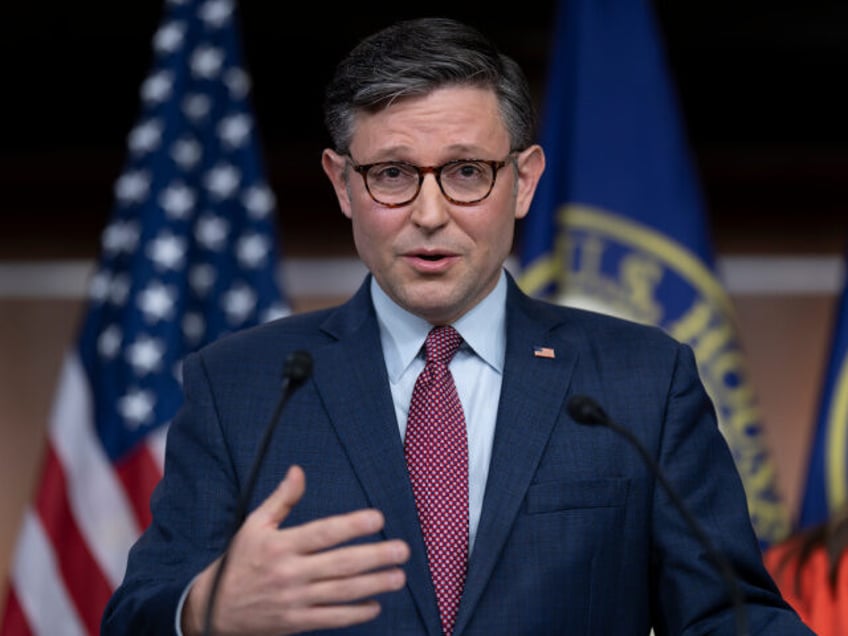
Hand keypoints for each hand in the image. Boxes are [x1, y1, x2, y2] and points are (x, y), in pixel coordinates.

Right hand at [182, 464, 409, 635]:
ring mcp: (294, 600)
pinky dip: (355, 614)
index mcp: (281, 545)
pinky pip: (331, 618)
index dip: (352, 525)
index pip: (323, 533)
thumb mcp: (254, 524)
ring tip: (398, 577)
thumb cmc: (240, 560)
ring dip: (373, 585)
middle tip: (402, 550)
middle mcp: (290, 572)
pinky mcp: (296, 622)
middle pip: (340, 564)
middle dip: (374, 557)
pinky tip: (375, 605)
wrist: (215, 608)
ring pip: (341, 592)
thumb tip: (298, 471)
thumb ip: (281, 499)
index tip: (378, 518)